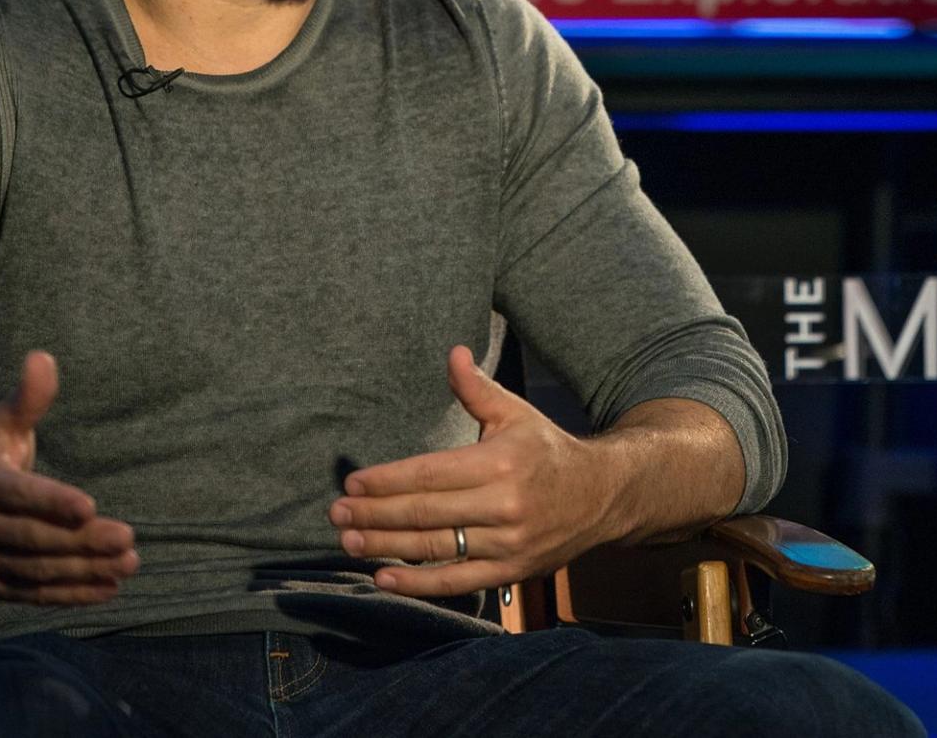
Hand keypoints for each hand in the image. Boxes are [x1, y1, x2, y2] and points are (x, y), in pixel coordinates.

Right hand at [0, 351, 138, 604]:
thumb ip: (27, 398)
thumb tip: (43, 357)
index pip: (19, 495)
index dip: (52, 502)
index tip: (89, 506)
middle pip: (33, 539)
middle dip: (81, 542)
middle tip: (127, 540)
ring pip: (37, 570)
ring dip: (84, 572)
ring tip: (128, 564)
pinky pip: (33, 594)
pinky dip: (70, 595)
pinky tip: (108, 588)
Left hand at [328, 345, 623, 595]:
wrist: (601, 496)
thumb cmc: (547, 450)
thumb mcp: (515, 413)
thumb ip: (477, 389)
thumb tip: (453, 352)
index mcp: (499, 462)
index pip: (430, 474)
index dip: (387, 480)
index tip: (353, 482)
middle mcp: (502, 506)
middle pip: (425, 513)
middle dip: (375, 514)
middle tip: (336, 513)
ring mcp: (506, 543)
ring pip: (435, 548)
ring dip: (385, 546)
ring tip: (348, 541)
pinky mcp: (509, 572)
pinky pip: (456, 582)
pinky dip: (417, 583)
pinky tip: (383, 577)